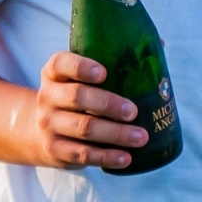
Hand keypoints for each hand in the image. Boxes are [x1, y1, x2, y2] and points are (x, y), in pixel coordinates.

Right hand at [32, 51, 146, 169]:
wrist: (41, 130)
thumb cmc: (79, 94)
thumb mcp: (83, 76)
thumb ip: (115, 59)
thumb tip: (160, 44)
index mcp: (55, 72)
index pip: (61, 64)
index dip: (81, 67)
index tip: (104, 73)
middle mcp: (48, 96)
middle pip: (77, 97)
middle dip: (108, 104)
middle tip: (134, 111)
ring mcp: (48, 124)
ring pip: (83, 128)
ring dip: (115, 134)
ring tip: (141, 137)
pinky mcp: (55, 149)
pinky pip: (82, 155)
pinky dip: (106, 157)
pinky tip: (126, 158)